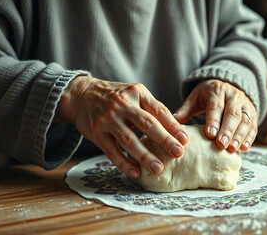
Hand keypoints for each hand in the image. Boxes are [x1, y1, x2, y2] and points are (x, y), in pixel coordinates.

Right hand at [55, 76, 187, 177]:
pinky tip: (135, 172)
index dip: (173, 125)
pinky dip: (124, 163)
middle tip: (178, 153)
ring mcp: (108, 119)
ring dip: (145, 156)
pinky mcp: (96, 132)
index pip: (159, 110)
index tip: (185, 139)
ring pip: (129, 140)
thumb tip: (175, 130)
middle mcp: (123, 105)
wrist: (81, 94)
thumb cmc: (115, 97)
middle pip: (147, 124)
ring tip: (158, 168)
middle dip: (164, 140)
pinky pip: (112, 151)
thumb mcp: (134, 94)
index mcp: (137, 93)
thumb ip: (151, 108)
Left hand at [174, 79, 256, 151]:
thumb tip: (173, 122)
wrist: (227, 85)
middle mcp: (234, 96)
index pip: (216, 106)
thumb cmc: (207, 96)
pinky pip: (253, 125)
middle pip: (232, 114)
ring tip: (233, 149)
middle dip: (227, 130)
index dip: (213, 121)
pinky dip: (249, 137)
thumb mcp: (195, 99)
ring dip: (239, 135)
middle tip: (221, 145)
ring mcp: (245, 104)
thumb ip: (185, 110)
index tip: (210, 135)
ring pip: (245, 120)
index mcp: (217, 91)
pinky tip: (244, 148)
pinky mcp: (253, 113)